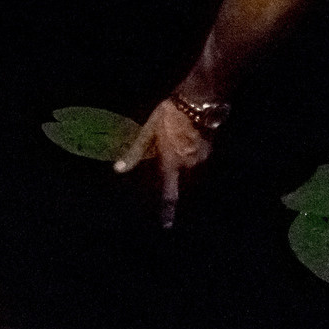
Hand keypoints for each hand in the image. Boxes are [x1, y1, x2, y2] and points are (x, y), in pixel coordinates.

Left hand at [113, 98, 213, 227]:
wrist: (199, 102)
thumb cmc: (169, 115)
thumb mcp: (147, 131)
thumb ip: (135, 153)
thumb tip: (118, 170)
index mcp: (171, 163)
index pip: (169, 193)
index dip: (167, 211)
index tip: (167, 226)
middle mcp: (189, 166)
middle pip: (178, 176)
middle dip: (171, 168)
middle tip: (166, 144)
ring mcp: (202, 159)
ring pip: (187, 166)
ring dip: (180, 157)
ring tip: (175, 135)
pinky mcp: (210, 151)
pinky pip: (196, 157)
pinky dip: (188, 151)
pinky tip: (184, 134)